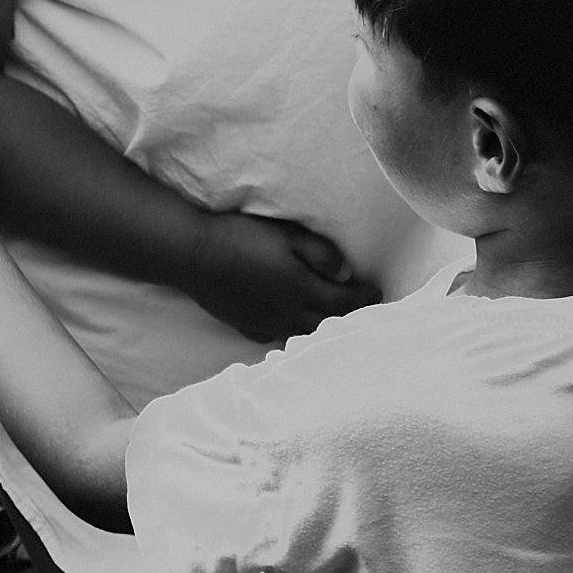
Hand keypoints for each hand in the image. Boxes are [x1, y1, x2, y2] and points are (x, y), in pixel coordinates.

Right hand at [187, 210, 373, 346]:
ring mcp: (267, 324)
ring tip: (335, 321)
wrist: (194, 256)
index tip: (378, 291)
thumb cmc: (242, 238)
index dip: (366, 297)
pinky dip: (294, 333)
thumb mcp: (287, 234)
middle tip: (364, 310)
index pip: (346, 302)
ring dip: (324, 329)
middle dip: (351, 318)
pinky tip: (294, 326)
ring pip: (305, 336)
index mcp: (302, 290)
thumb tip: (347, 273)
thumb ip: (321, 254)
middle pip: (330, 324)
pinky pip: (279, 337)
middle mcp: (288, 314)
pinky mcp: (248, 327)